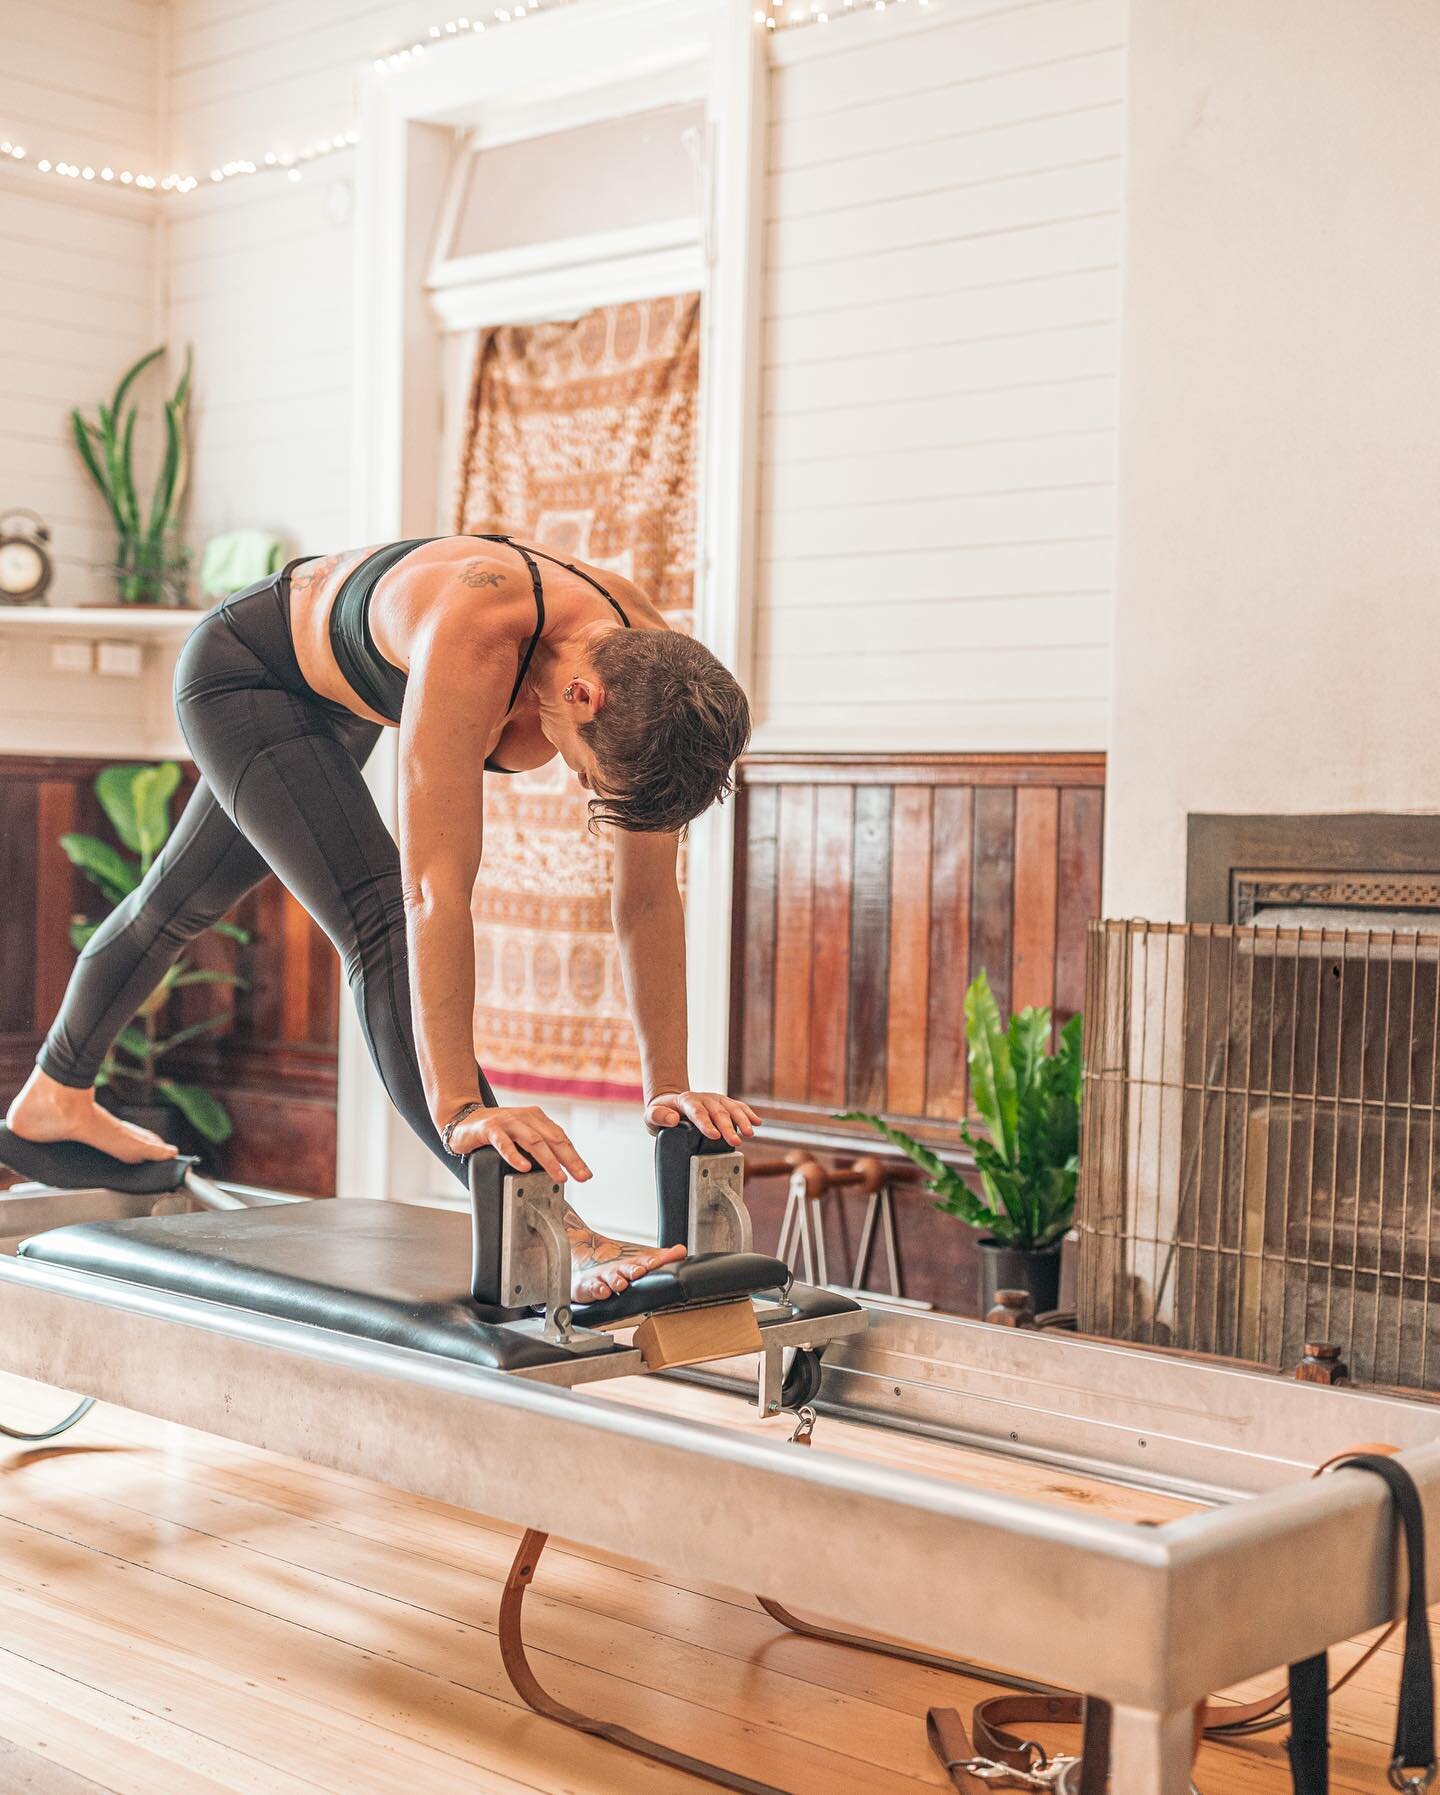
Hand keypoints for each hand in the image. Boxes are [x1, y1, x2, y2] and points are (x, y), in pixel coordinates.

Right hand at [448, 1105, 592, 1182]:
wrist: (463, 1120)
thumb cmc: (496, 1131)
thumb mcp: (521, 1136)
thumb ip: (538, 1147)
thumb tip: (560, 1169)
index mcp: (536, 1118)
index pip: (560, 1138)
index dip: (575, 1156)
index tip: (585, 1174)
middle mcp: (525, 1117)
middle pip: (552, 1139)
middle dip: (570, 1160)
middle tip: (581, 1177)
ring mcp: (507, 1122)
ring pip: (533, 1141)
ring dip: (549, 1161)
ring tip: (559, 1176)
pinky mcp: (489, 1129)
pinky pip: (504, 1143)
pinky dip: (515, 1156)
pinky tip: (524, 1168)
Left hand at [644, 1091, 761, 1147]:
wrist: (671, 1103)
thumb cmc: (661, 1113)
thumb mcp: (650, 1116)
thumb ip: (658, 1116)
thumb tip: (673, 1119)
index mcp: (686, 1101)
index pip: (697, 1112)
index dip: (706, 1123)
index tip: (714, 1136)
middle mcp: (703, 1098)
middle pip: (717, 1112)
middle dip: (728, 1127)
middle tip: (736, 1142)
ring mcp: (715, 1100)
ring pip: (731, 1108)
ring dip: (742, 1120)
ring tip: (750, 1134)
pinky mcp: (723, 1103)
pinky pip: (738, 1106)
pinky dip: (748, 1113)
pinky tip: (757, 1122)